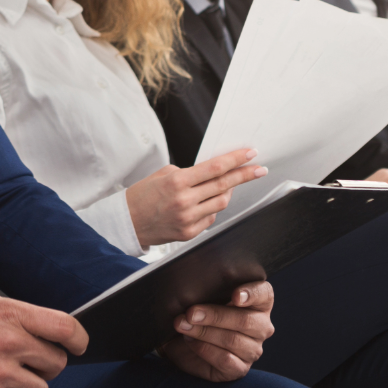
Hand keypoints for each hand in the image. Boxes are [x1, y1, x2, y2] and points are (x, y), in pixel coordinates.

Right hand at [0, 285, 86, 387]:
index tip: (79, 344)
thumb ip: (12, 307)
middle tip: (32, 359)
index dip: (79, 338)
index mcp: (11, 314)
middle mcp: (10, 343)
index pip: (64, 327)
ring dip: (29, 383)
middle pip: (57, 363)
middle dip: (48, 363)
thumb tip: (38, 319)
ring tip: (9, 372)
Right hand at [126, 148, 267, 247]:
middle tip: (260, 168)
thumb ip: (190, 173)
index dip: (236, 160)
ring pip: (221, 202)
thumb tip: (214, 171)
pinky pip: (211, 218)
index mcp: (177, 182)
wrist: (128, 222)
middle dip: (245, 175)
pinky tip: (204, 203)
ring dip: (228, 191)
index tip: (251, 153)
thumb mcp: (163, 174)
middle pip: (224, 185)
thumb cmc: (143, 195)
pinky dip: (212, 208)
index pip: (214, 168)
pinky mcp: (189, 233)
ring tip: (227, 184)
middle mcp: (185, 201)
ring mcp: (188, 219)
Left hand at [159, 281, 274, 380]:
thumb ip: (208, 291)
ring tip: (183, 325)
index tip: (235, 296)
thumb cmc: (200, 313)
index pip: (264, 294)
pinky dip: (204, 348)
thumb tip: (194, 289)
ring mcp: (253, 350)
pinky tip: (190, 341)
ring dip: (204, 332)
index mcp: (259, 303)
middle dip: (215, 316)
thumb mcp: (204, 297)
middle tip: (191, 313)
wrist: (183, 342)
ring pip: (232, 340)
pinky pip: (225, 359)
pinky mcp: (240, 368)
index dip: (251, 294)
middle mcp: (261, 326)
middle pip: (245, 320)